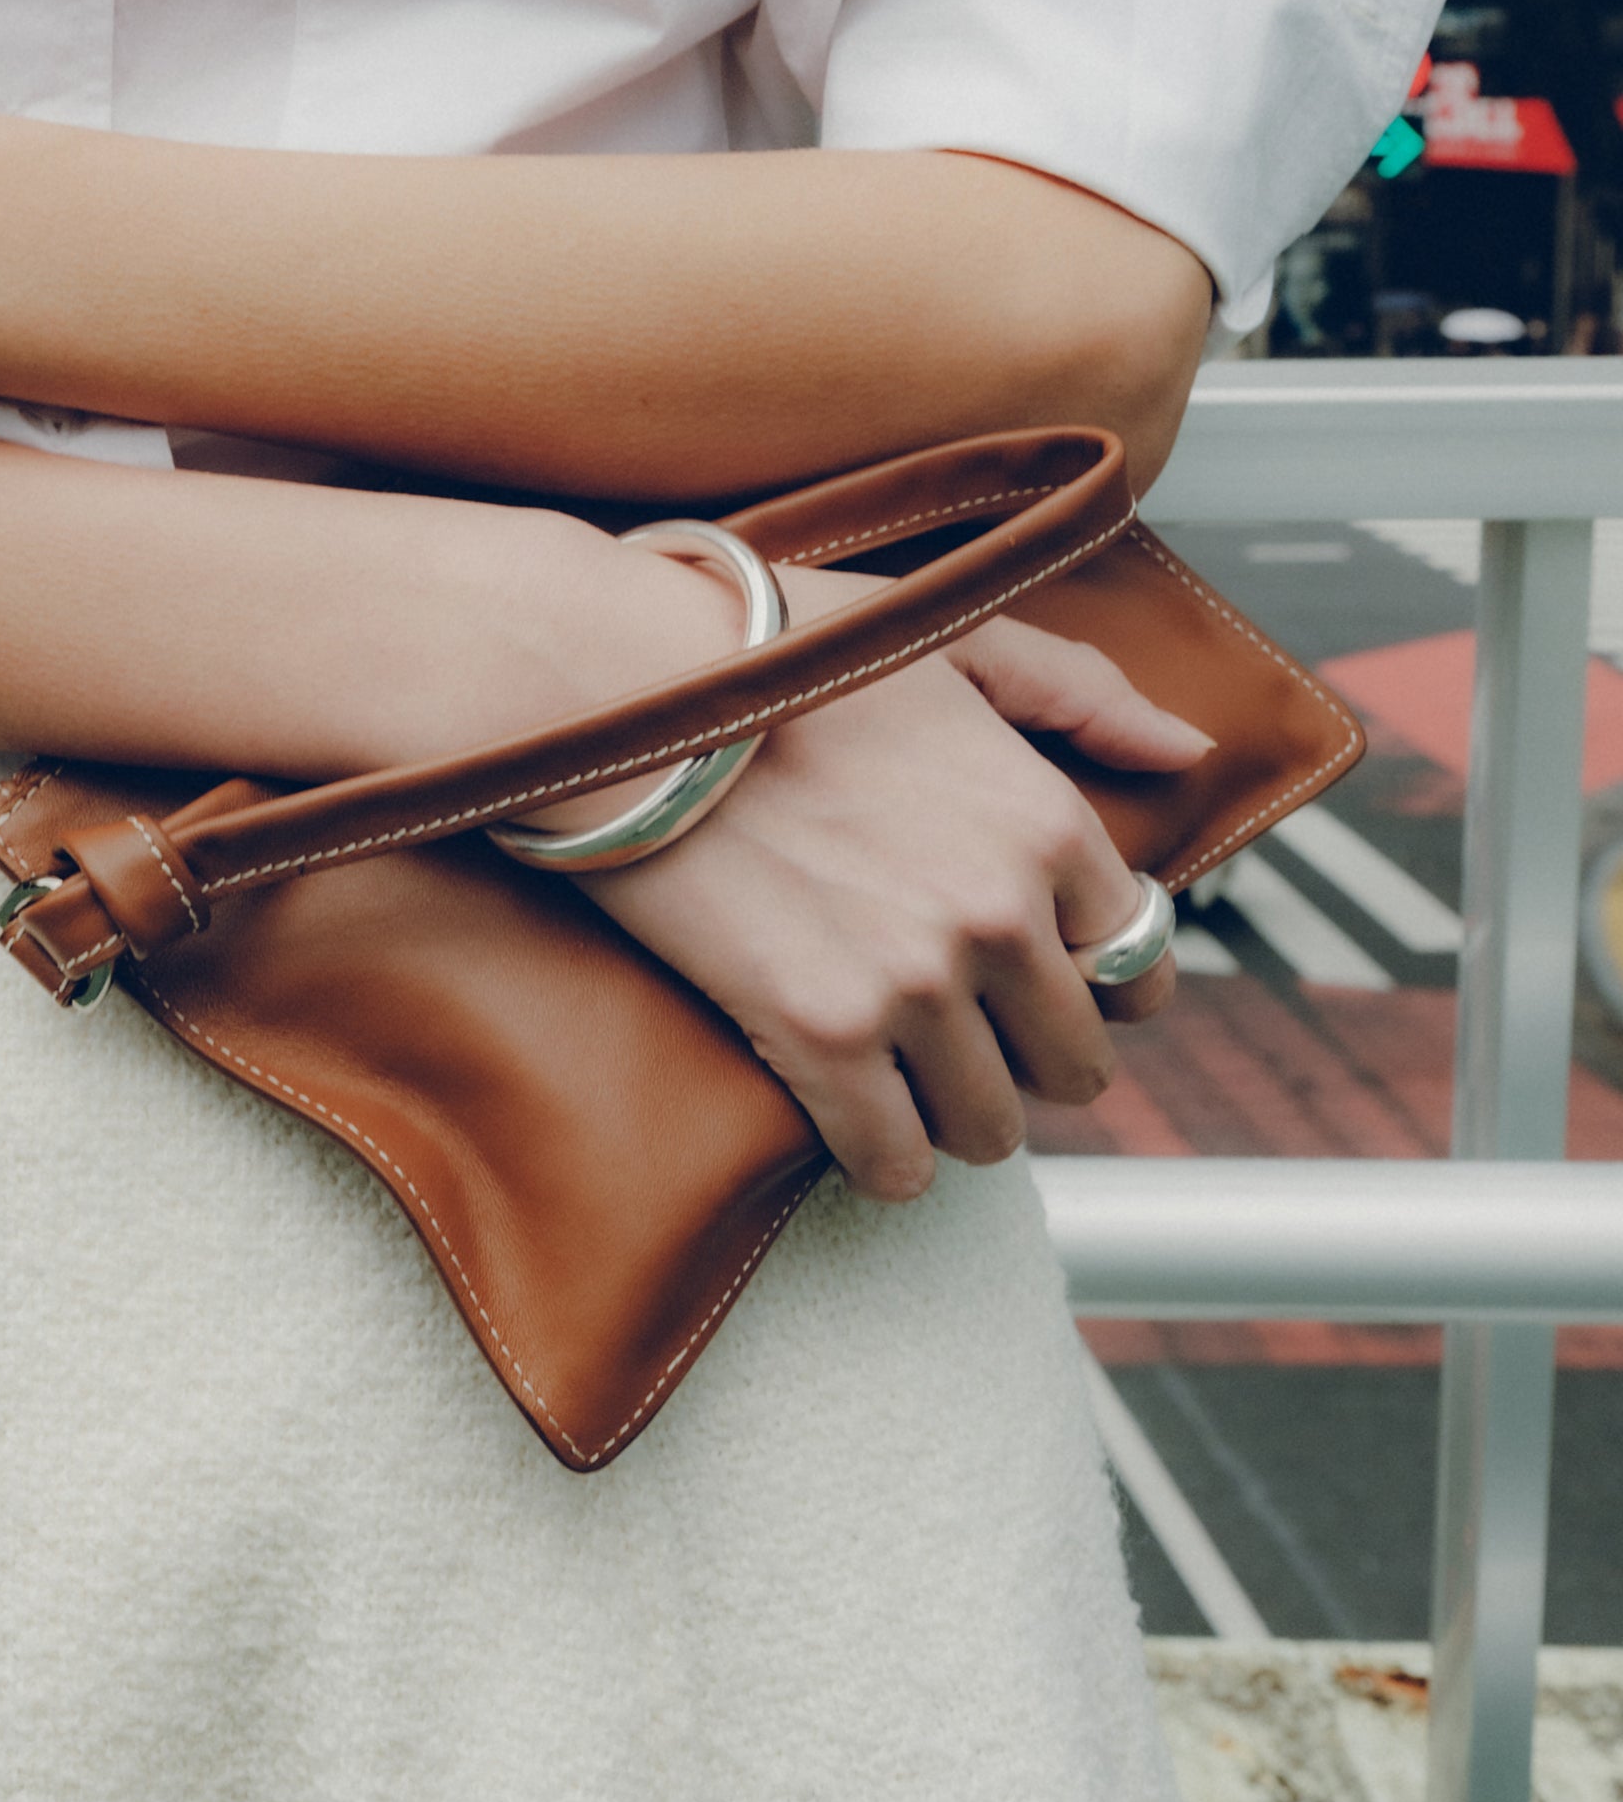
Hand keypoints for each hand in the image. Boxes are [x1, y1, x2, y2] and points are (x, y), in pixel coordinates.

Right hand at [586, 606, 1204, 1200]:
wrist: (617, 685)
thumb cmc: (770, 648)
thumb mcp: (945, 640)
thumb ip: (1075, 691)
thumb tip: (1185, 746)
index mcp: (1041, 817)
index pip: (1133, 955)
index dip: (1085, 975)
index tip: (1037, 977)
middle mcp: (1000, 910)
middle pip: (1073, 1063)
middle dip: (1021, 1054)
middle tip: (957, 1029)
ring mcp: (914, 981)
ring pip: (990, 1126)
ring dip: (951, 1112)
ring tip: (899, 1073)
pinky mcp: (821, 1034)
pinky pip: (892, 1161)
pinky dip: (880, 1159)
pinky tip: (853, 1122)